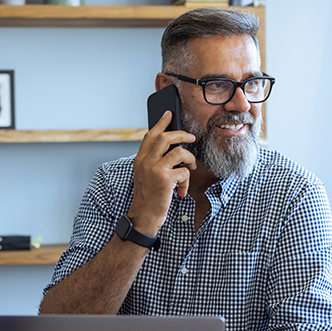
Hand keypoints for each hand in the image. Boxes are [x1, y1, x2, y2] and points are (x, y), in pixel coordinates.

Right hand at [130, 111, 195, 235]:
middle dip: (181, 134)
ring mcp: (155, 169)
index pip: (150, 135)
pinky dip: (186, 182)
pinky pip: (184, 172)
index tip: (169, 114)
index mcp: (140, 159)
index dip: (160, 122)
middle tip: (191, 138)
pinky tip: (181, 192)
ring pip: (179, 152)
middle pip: (165, 137)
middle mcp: (145, 162)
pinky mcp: (165, 179)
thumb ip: (153, 162)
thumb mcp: (145, 176)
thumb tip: (171, 150)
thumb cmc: (147, 198)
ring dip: (190, 160)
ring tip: (190, 168)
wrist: (143, 217)